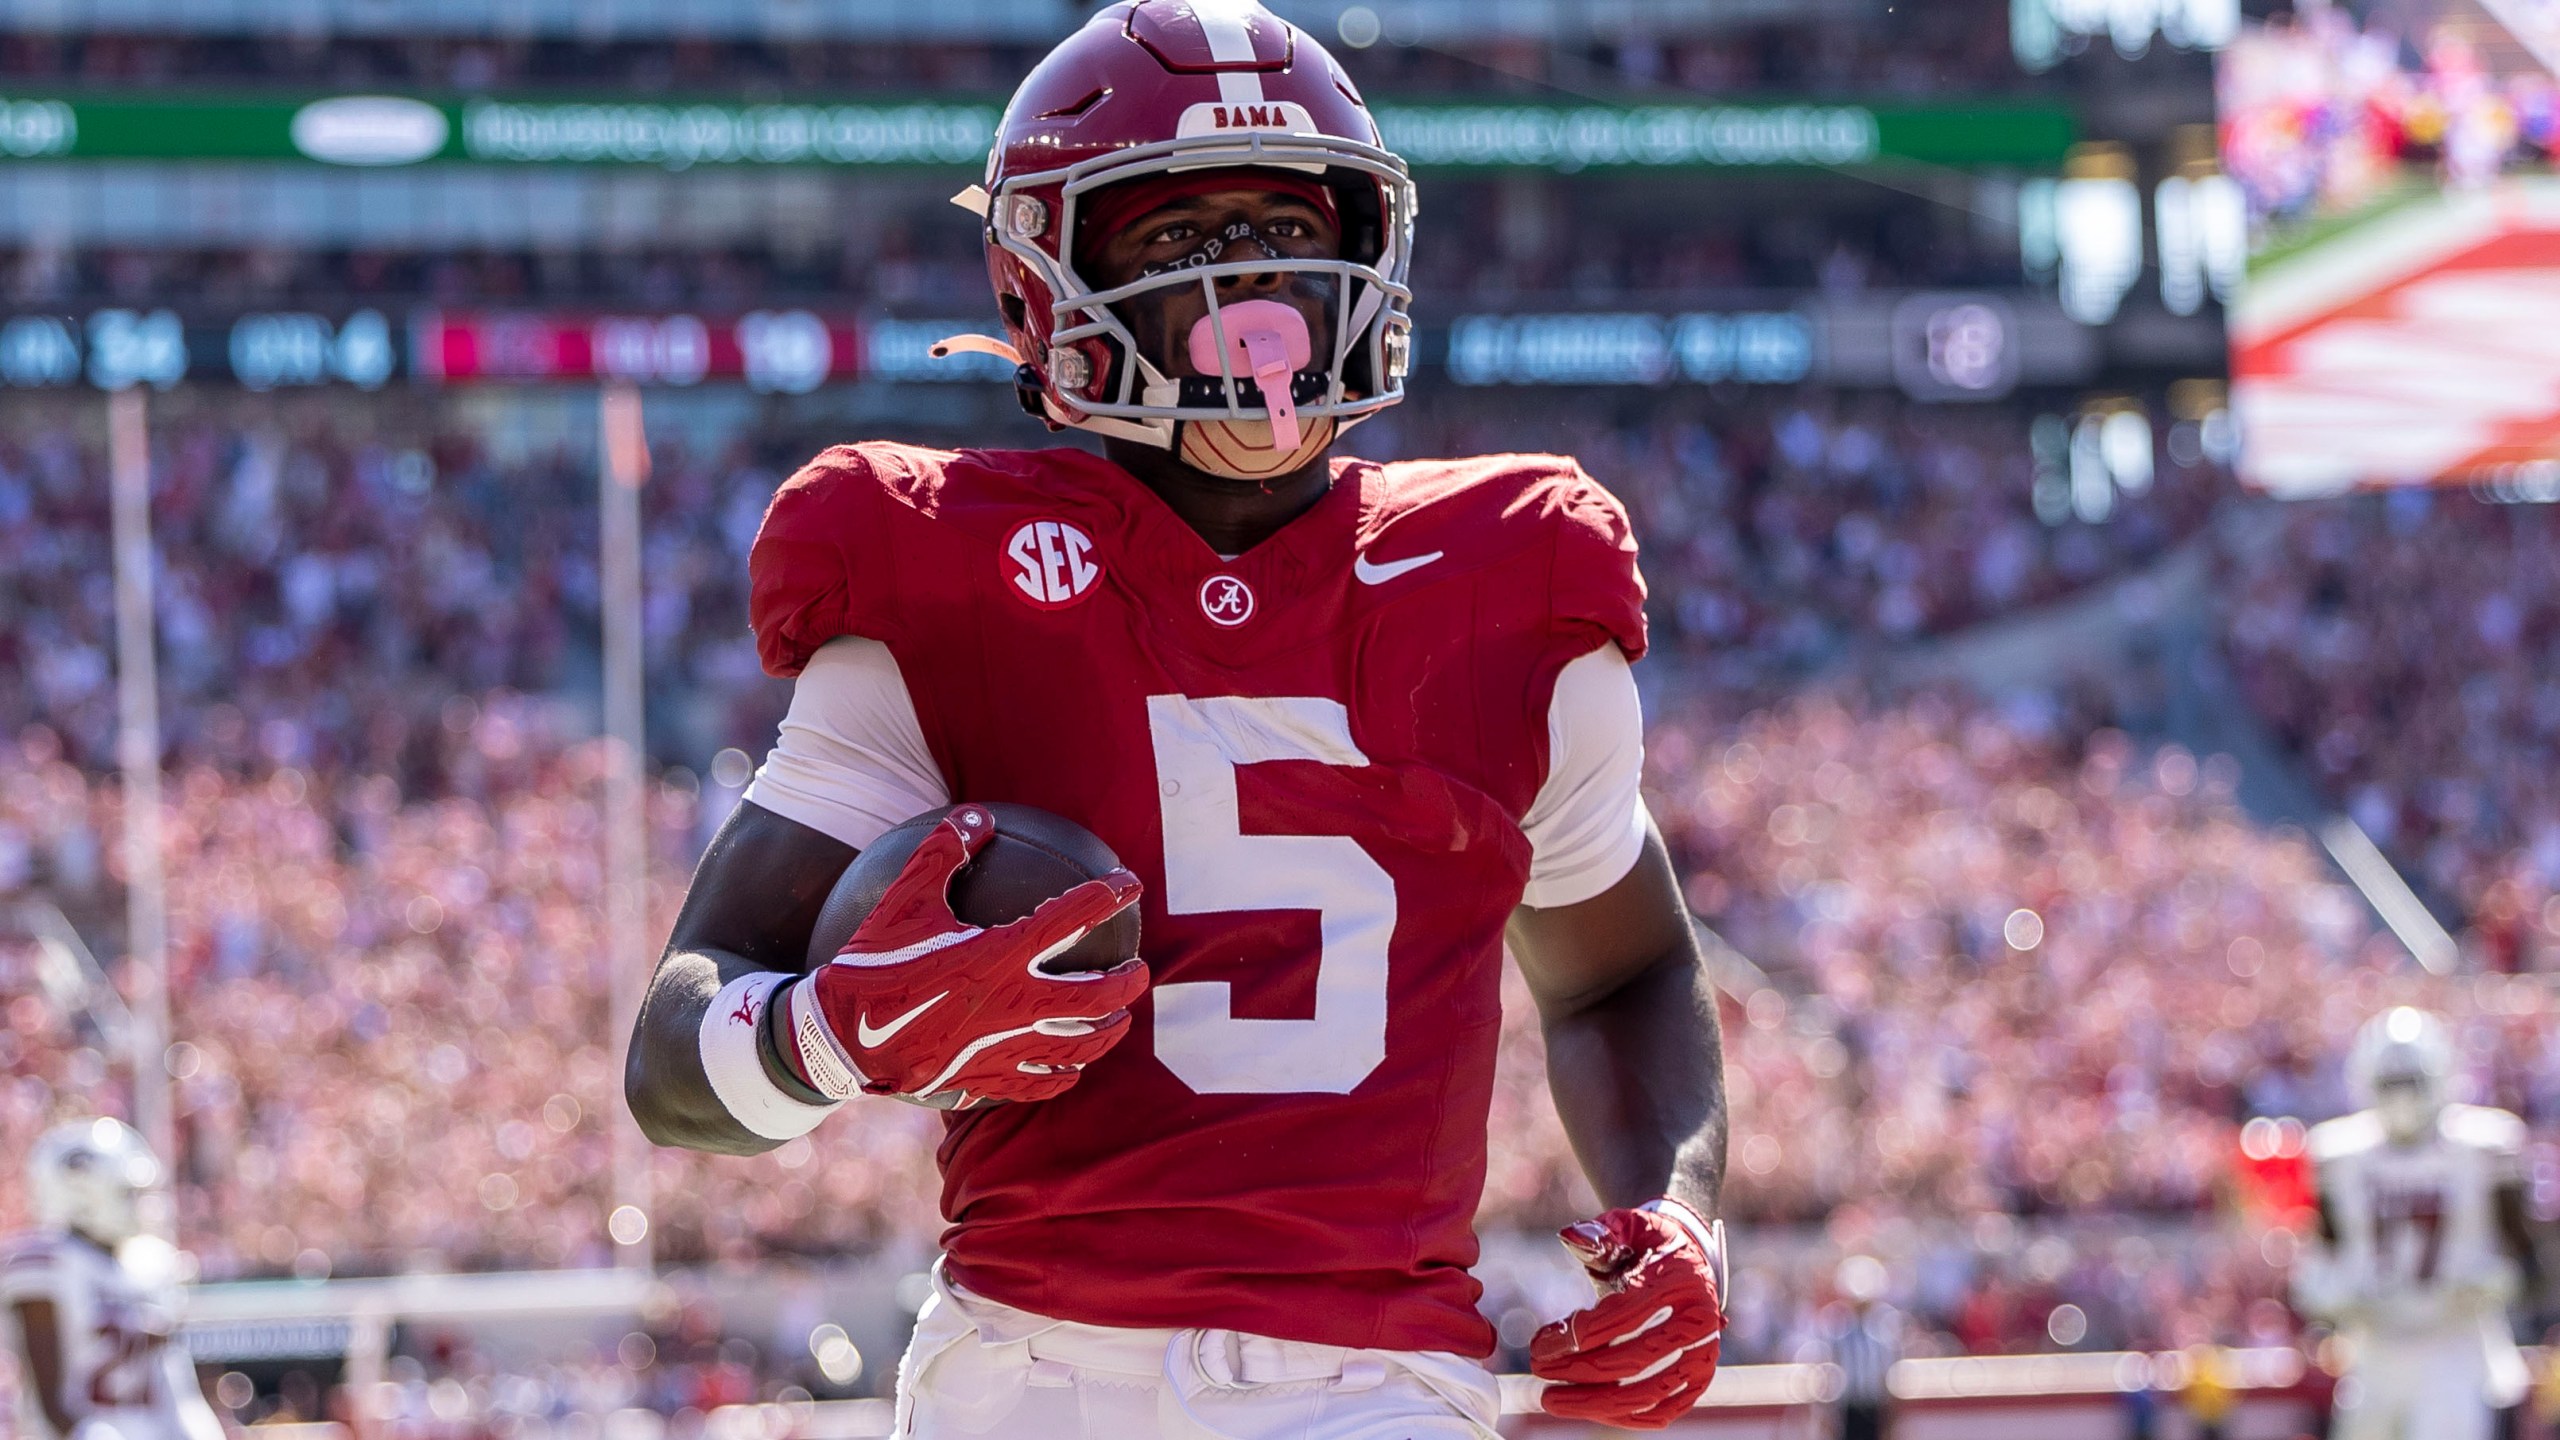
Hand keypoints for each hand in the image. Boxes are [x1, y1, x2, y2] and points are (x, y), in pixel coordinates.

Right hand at [782, 805, 1146, 1107]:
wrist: (838, 1039)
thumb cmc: (872, 963)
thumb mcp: (904, 899)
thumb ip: (943, 852)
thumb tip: (977, 814)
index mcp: (1000, 955)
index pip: (1073, 917)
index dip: (1108, 895)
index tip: (1129, 883)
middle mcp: (1015, 1003)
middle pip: (1096, 997)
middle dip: (1128, 983)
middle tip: (1140, 970)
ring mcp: (1005, 1047)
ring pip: (1079, 1045)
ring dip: (1107, 1031)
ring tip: (1119, 1019)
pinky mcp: (987, 1080)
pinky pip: (1041, 1084)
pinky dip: (1065, 1074)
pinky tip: (1071, 1069)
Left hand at [1531, 1198, 1724, 1429]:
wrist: (1690, 1261)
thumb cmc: (1648, 1245)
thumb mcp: (1626, 1226)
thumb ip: (1598, 1233)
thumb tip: (1570, 1236)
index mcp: (1680, 1283)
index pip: (1622, 1318)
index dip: (1575, 1336)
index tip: (1538, 1345)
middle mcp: (1700, 1324)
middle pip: (1632, 1362)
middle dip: (1577, 1371)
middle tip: (1538, 1370)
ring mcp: (1703, 1357)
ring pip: (1646, 1396)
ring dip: (1593, 1404)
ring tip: (1552, 1399)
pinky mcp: (1699, 1381)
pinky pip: (1661, 1412)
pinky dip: (1621, 1417)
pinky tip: (1587, 1407)